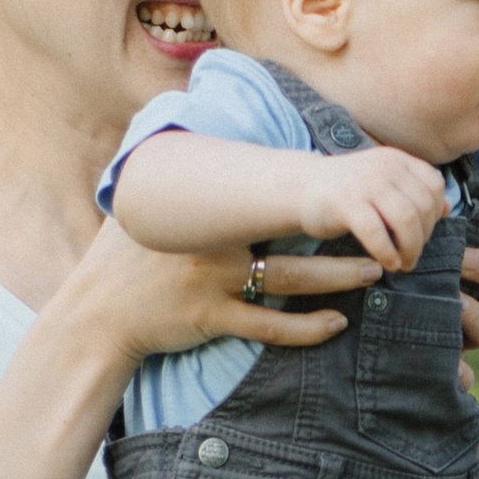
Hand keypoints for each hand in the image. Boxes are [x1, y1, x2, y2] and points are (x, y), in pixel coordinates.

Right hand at [73, 218, 373, 369]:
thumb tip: (207, 150)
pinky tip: (335, 324)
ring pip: (287, 282)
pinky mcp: (210, 319)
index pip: (268, 199)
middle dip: (338, 237)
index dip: (311, 197)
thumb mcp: (153, 213)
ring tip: (373, 271)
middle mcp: (214, 244)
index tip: (348, 191)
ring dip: (335, 278)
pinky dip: (306, 328)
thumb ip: (187, 190)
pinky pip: (268, 327)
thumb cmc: (129, 260)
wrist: (97, 311)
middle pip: (290, 236)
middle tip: (380, 234)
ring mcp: (214, 283)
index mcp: (207, 215)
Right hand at [304, 143, 448, 271]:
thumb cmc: (346, 192)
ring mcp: (365, 183)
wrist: (300, 187)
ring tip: (404, 263)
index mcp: (397, 159)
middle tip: (413, 256)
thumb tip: (447, 209)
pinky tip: (388, 264)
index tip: (424, 233)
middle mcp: (384, 167)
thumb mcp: (384, 184)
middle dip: (424, 238)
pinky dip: (387, 253)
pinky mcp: (346, 203)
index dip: (435, 214)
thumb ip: (413, 193)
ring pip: (406, 220)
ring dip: (410, 249)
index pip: (434, 185)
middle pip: (423, 206)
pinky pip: (377, 233)